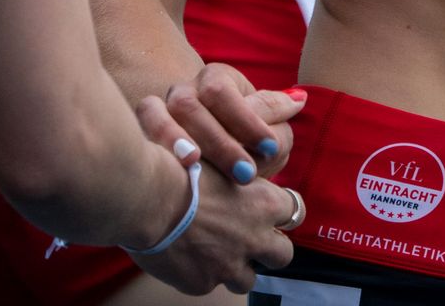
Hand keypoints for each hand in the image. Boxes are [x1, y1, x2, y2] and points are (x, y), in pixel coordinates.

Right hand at [131, 160, 299, 295]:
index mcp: (263, 203)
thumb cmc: (183, 168)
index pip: (294, 211)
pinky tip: (186, 253)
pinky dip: (202, 272)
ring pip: (248, 280)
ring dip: (237, 267)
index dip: (283, 213)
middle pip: (283, 254)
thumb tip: (244, 175)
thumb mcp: (223, 161)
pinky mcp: (203, 283)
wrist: (150, 196)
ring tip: (216, 249)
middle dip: (271, 249)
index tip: (272, 212)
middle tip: (251, 239)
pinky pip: (209, 284)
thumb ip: (240, 177)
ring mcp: (229, 265)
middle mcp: (253, 237)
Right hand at [158, 64, 306, 185]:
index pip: (225, 93)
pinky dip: (157, 145)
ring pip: (161, 114)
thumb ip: (274, 114)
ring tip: (201, 170)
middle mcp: (185, 89)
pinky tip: (175, 169)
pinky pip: (141, 128)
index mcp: (216, 78)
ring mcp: (161, 109)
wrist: (207, 158)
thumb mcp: (262, 125)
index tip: (270, 148)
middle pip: (191, 107)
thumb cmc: (241, 139)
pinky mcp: (145, 130)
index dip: (246, 121)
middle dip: (219, 142)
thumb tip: (299, 99)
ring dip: (182, 144)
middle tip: (246, 174)